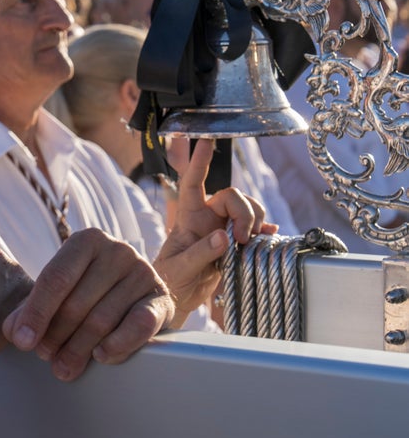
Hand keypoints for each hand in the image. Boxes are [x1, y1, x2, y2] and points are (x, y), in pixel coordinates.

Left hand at [1, 228, 172, 381]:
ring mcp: (143, 273)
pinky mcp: (162, 299)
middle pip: (77, 302)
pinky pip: (139, 325)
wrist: (137, 290)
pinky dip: (118, 344)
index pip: (55, 279)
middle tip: (43, 356)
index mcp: (87, 241)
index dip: (36, 313)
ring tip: (63, 366)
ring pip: (102, 319)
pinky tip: (100, 357)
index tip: (22, 341)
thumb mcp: (61, 290)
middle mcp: (118, 251)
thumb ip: (33, 307)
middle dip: (55, 335)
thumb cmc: (89, 289)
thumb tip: (14, 331)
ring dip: (78, 349)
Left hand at [155, 138, 277, 325]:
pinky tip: (267, 238)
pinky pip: (258, 227)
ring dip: (255, 221)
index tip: (205, 140)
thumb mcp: (180, 268)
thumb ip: (201, 252)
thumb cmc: (170, 279)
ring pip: (248, 208)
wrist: (178, 297)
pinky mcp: (237, 242)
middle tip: (242, 238)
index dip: (199, 161)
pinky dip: (265, 231)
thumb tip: (223, 236)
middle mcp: (207, 216)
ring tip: (248, 244)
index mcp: (187, 216)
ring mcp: (223, 227)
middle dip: (244, 211)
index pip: (193, 182)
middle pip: (233, 196)